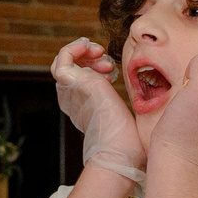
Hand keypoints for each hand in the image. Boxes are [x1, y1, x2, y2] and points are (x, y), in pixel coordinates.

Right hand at [51, 37, 144, 186]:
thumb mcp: (122, 116)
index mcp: (81, 107)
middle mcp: (72, 99)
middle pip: (69, 69)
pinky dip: (75, 48)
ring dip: (83, 51)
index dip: (92, 68)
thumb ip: (120, 107)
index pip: (76, 80)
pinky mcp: (73, 84)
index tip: (112, 72)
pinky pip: (62, 59)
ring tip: (101, 54)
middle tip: (106, 61)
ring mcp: (71, 91)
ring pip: (63, 61)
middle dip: (88, 58)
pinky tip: (95, 51)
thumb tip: (135, 100)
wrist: (120, 149)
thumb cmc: (126, 141)